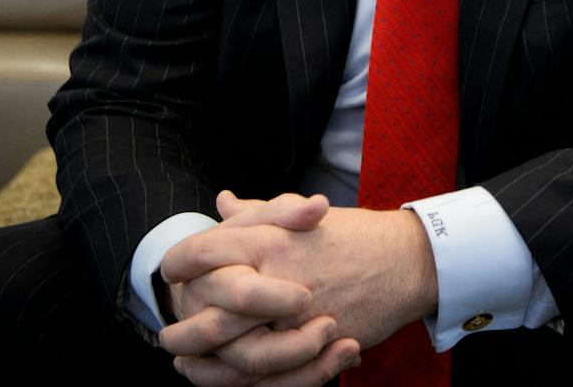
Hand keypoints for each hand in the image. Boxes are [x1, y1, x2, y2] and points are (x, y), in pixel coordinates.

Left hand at [162, 193, 436, 369]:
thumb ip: (257, 213)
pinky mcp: (315, 348)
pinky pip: (268, 377)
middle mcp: (277, 279)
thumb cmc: (352, 234)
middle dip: (184, 326)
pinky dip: (239, 382)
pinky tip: (221, 377)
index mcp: (269, 239)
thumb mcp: (300, 214)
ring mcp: (297, 319)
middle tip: (166, 333)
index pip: (205, 250)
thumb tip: (223, 202)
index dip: (179, 261)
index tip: (168, 270)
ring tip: (184, 361)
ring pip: (236, 352)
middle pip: (212, 310)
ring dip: (204, 362)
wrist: (406, 261)